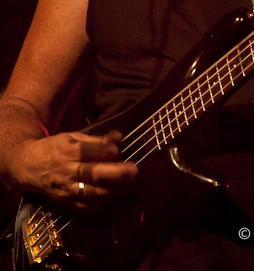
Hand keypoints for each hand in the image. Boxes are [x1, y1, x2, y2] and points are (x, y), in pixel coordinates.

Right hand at [17, 129, 138, 209]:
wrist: (29, 166)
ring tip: (130, 185)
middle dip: (117, 173)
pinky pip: (87, 206)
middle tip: (134, 170)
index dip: (110, 151)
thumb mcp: (73, 136)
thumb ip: (97, 139)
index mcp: (69, 150)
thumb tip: (119, 137)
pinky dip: (103, 203)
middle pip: (95, 173)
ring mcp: (67, 188)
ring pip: (93, 193)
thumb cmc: (55, 148)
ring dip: (114, 190)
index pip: (94, 151)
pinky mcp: (67, 202)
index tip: (119, 149)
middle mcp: (68, 170)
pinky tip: (115, 196)